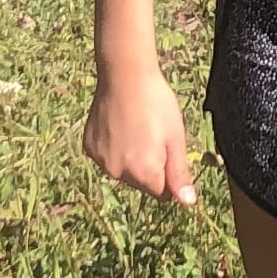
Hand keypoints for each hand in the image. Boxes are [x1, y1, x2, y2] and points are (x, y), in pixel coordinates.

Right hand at [83, 60, 198, 204]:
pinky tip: (119, 125)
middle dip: (149, 166)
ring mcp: (101, 161)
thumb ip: (180, 173)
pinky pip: (107, 157)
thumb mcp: (176, 137)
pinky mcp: (89, 147)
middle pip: (141, 183)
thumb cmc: (156, 103)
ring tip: (135, 127)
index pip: (162, 193)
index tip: (168, 149)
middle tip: (152, 134)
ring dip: (130, 158)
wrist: (124, 75)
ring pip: (123, 170)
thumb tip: (187, 202)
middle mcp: (119, 173)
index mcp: (145, 173)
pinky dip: (114, 147)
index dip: (169, 173)